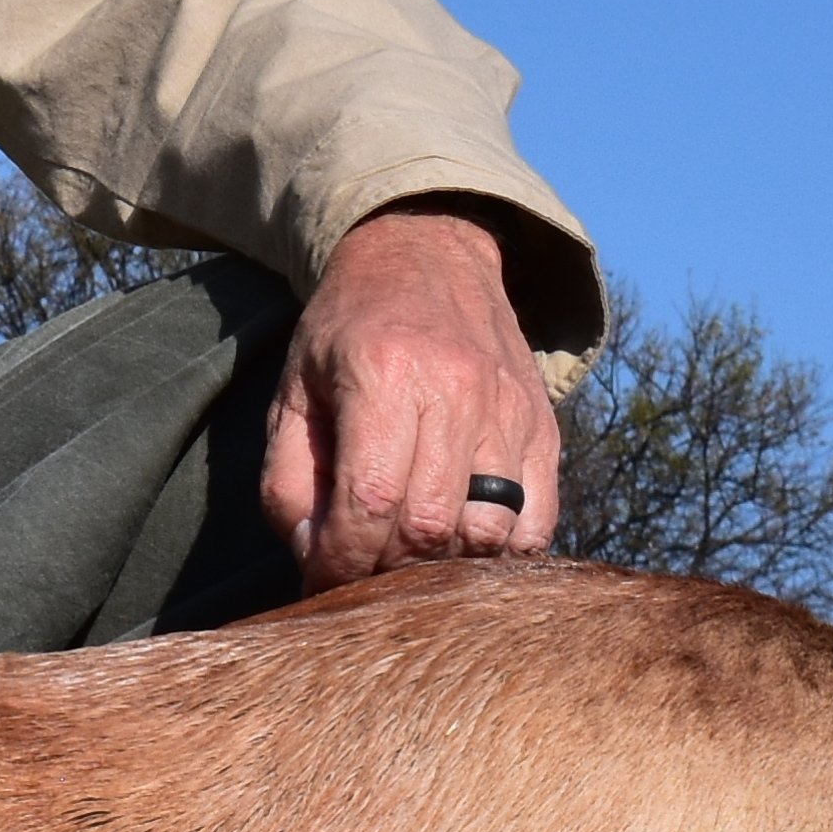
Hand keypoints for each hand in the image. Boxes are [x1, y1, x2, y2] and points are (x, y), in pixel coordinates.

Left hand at [263, 203, 565, 588]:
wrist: (427, 254)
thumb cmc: (346, 331)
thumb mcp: (294, 393)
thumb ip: (289, 482)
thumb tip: (314, 560)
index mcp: (384, 373)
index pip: (371, 499)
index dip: (343, 559)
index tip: (322, 577)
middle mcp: (456, 389)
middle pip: (433, 524)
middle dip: (388, 568)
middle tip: (362, 567)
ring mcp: (510, 409)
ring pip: (490, 530)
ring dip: (444, 565)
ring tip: (408, 554)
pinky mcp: (543, 427)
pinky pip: (537, 520)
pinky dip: (500, 551)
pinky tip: (462, 544)